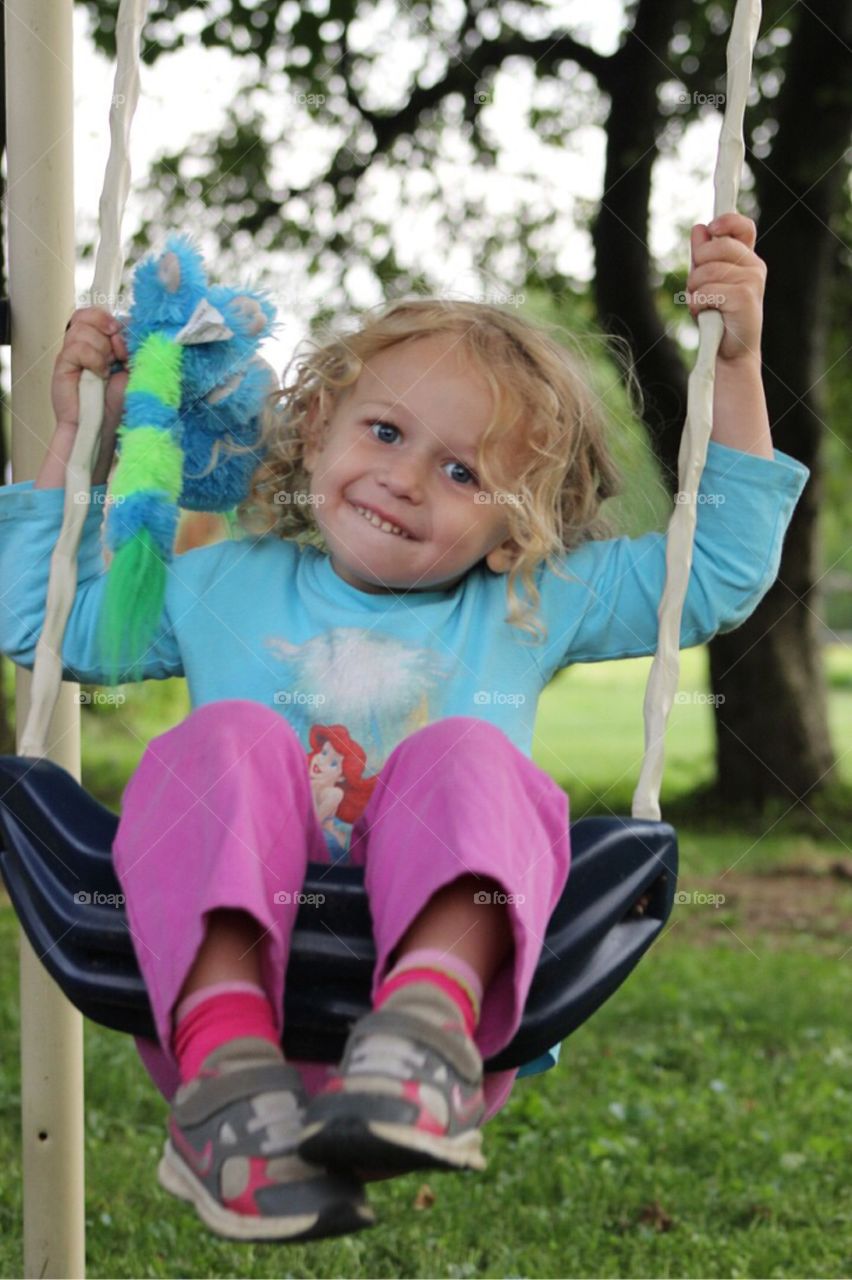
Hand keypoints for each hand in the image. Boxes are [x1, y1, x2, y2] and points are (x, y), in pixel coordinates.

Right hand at [51, 306, 129, 437]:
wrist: (102, 427)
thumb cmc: (116, 404)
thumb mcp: (132, 371)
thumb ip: (130, 347)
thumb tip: (126, 326)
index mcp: (101, 343)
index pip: (101, 314)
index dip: (115, 324)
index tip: (127, 346)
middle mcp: (85, 344)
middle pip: (90, 315)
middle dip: (109, 334)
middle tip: (117, 357)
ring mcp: (72, 352)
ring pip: (83, 328)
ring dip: (101, 350)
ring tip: (105, 371)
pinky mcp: (63, 363)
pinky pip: (77, 347)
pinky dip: (93, 359)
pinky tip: (98, 374)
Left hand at [686, 213, 765, 361]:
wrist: (729, 352)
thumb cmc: (717, 317)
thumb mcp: (706, 282)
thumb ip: (704, 256)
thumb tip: (699, 229)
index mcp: (746, 259)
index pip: (743, 227)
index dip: (726, 221)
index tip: (711, 228)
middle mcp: (754, 266)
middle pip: (715, 246)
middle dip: (697, 266)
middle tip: (699, 288)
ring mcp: (752, 280)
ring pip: (707, 270)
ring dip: (695, 290)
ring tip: (703, 304)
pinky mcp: (744, 296)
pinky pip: (707, 290)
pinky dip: (698, 303)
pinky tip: (706, 314)